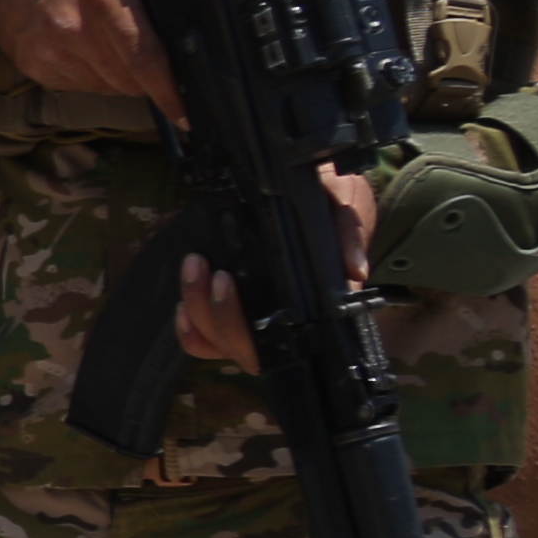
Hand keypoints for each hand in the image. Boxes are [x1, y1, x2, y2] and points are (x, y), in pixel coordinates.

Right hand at [0, 0, 177, 116]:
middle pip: (128, 81)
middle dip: (144, 76)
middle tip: (139, 50)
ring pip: (105, 88)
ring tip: (102, 39)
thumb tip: (181, 29)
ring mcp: (49, 52)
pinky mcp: (33, 65)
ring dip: (115, 75)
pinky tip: (78, 45)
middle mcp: (72, 30)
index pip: (144, 60)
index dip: (168, 93)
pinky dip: (88, 73)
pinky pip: (78, 85)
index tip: (184, 116)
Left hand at [179, 167, 377, 371]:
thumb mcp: (347, 202)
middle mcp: (284, 320)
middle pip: (245, 348)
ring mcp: (255, 320)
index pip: (288, 338)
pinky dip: (190, 329)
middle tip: (214, 272)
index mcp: (316, 303)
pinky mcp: (232, 312)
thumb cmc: (332, 200)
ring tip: (195, 267)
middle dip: (220, 315)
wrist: (315, 189)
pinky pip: (205, 341)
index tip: (231, 282)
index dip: (253, 330)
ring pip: (221, 343)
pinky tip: (182, 305)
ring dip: (199, 311)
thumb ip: (350, 232)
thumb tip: (354, 271)